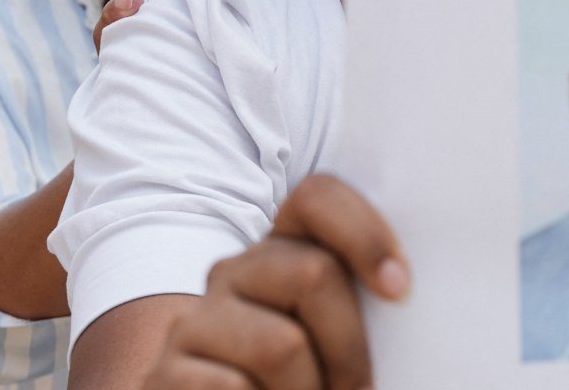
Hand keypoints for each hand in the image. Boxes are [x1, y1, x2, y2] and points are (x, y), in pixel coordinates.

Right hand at [143, 175, 410, 389]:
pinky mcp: (165, 374)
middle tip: (358, 388)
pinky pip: (233, 388)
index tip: (399, 290)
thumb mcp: (331, 336)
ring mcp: (194, 322)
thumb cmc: (300, 382)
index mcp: (281, 253)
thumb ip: (351, 301)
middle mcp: (234, 273)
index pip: (316, 197)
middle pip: (313, 273)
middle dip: (350, 345)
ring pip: (282, 344)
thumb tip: (402, 289)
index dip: (364, 233)